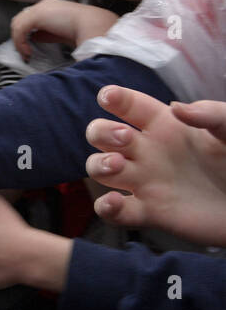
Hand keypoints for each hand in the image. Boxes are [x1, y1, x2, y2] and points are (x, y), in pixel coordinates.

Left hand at [11, 0, 117, 59]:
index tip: (30, 49)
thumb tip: (35, 38)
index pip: (30, 18)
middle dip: (20, 37)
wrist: (94, 26)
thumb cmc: (85, 30)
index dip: (26, 34)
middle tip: (25, 52)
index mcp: (51, 8)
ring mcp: (40, 8)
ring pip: (18, 24)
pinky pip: (20, 29)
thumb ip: (48, 34)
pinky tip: (28, 52)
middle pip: (21, 19)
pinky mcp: (37, 15)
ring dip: (19, 42)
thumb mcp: (62, 33)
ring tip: (26, 54)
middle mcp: (44, 5)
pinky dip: (20, 42)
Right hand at [85, 85, 225, 244]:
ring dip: (98, 165)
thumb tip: (177, 107)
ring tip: (118, 165)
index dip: (114, 97)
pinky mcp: (148, 213)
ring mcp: (144, 182)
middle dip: (101, 132)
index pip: (128, 105)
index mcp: (164, 126)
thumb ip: (211, 114)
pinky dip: (105, 208)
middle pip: (101, 134)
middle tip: (124, 138)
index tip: (109, 97)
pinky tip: (115, 202)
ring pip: (98, 168)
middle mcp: (147, 152)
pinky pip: (113, 212)